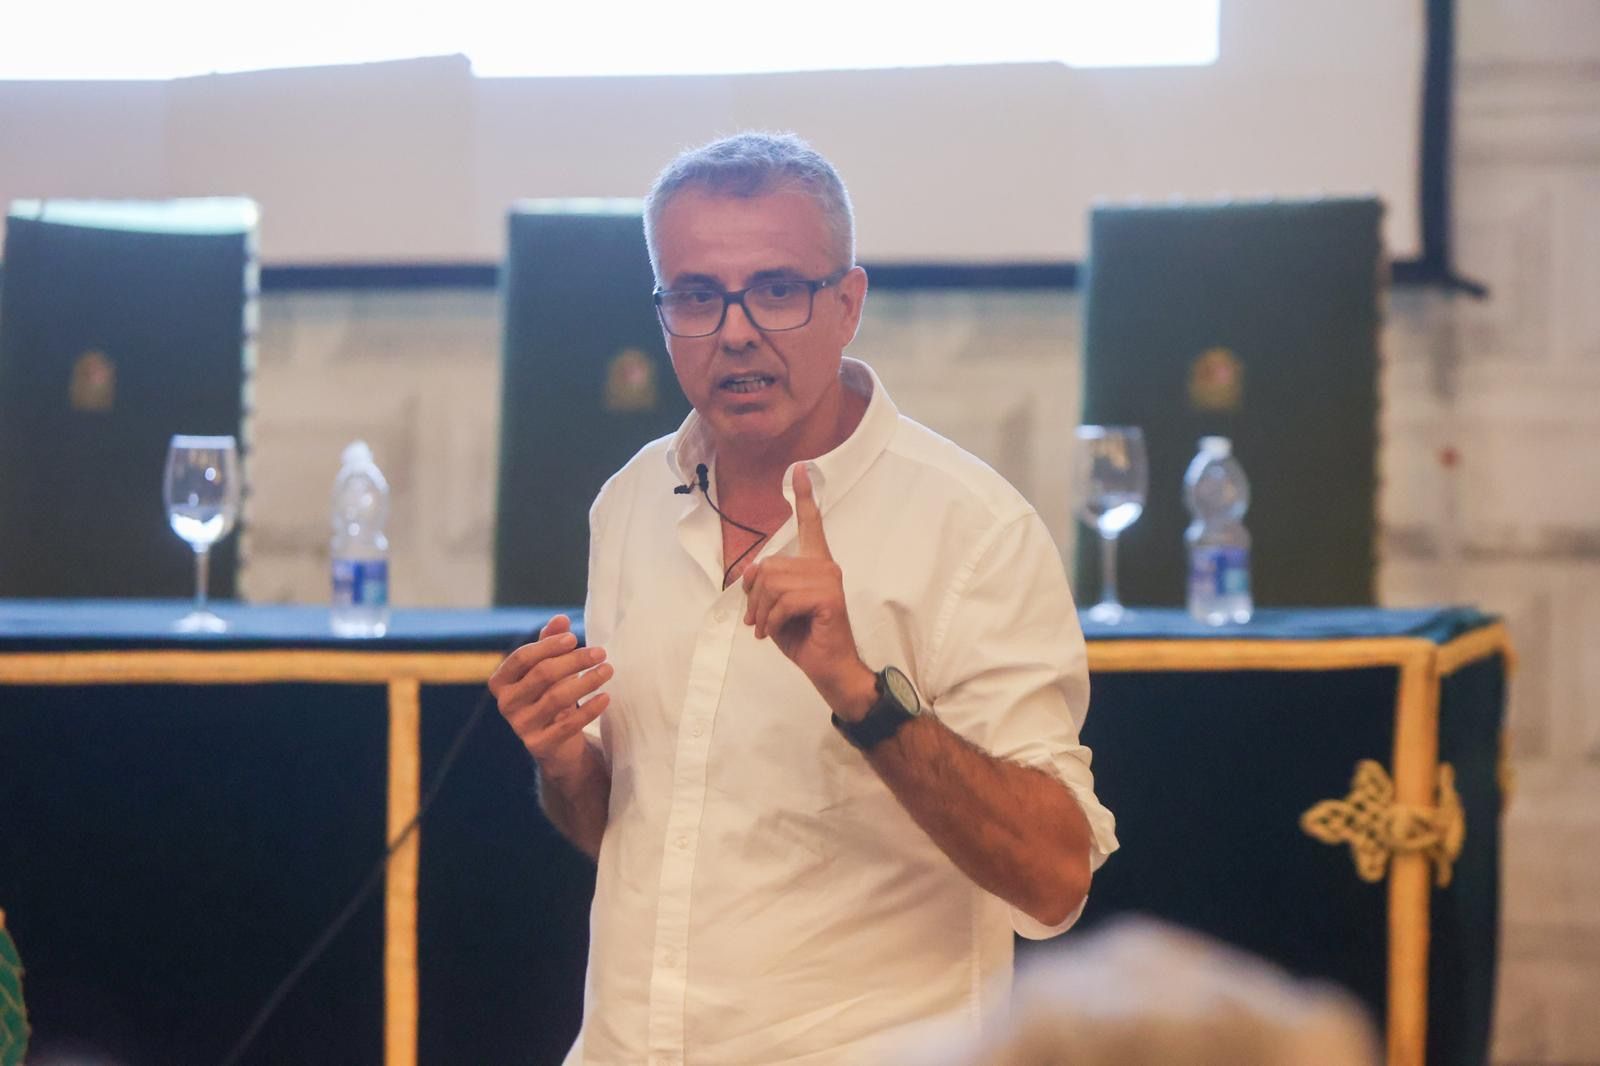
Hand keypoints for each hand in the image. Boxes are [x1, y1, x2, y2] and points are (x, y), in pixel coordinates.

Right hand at [489, 613, 610, 780]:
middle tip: (601, 652)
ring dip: (587, 681)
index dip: (548, 646)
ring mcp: (521, 726)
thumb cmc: (549, 696)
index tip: (574, 638)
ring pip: (557, 698)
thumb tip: (560, 619)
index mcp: (501, 681)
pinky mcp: (540, 745)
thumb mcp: (547, 668)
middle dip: (574, 660)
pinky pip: (569, 724)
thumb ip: (550, 643)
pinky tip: (606, 696)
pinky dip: (590, 708)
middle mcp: (506, 704)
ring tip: (608, 669)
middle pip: (542, 675)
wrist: (556, 745)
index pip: (522, 658)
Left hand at [742, 463, 873, 715]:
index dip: (804, 497)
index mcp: (815, 564)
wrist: (828, 669)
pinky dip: (771, 621)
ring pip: (773, 584)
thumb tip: (754, 570)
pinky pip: (784, 601)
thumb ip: (766, 585)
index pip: (811, 524)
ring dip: (761, 613)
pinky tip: (776, 634)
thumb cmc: (804, 639)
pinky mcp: (829, 596)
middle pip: (769, 566)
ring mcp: (829, 579)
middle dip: (754, 598)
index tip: (799, 468)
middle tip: (757, 621)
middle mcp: (825, 565)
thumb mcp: (775, 609)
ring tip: (766, 629)